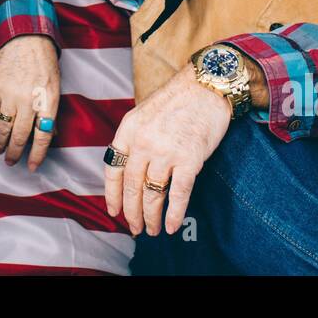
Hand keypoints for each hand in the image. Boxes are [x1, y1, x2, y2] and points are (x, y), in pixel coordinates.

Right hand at [0, 35, 60, 169]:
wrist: (27, 36)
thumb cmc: (44, 61)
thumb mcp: (55, 86)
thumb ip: (51, 110)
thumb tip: (50, 133)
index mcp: (48, 101)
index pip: (43, 136)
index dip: (37, 155)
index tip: (32, 166)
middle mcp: (29, 100)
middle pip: (20, 136)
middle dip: (14, 153)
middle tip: (10, 161)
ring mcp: (10, 94)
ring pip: (2, 128)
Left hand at [104, 64, 231, 236]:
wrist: (206, 87)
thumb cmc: (177, 100)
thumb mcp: (144, 113)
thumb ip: (135, 139)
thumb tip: (132, 170)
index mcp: (128, 130)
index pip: (113, 169)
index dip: (111, 194)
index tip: (114, 211)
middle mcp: (143, 142)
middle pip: (131, 186)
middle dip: (131, 212)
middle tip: (134, 228)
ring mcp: (166, 152)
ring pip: (152, 194)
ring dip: (151, 217)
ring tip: (151, 230)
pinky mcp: (190, 159)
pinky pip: (178, 194)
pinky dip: (174, 214)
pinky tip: (171, 227)